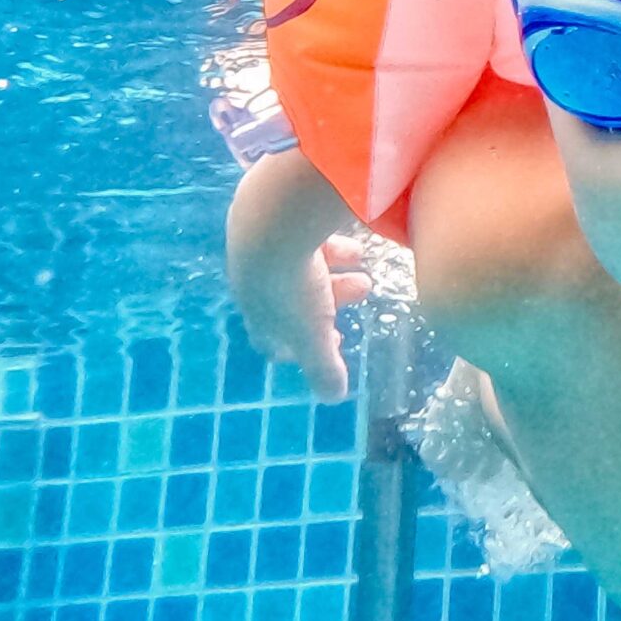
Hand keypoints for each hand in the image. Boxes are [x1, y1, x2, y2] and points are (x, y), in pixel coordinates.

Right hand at [235, 233, 366, 402]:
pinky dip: (333, 246)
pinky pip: (307, 240)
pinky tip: (355, 245)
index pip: (273, 340)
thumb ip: (323, 366)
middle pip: (294, 300)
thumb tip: (333, 397)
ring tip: (364, 269)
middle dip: (330, 301)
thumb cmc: (293, 288)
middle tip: (360, 292)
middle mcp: (256, 286)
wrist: (273, 224)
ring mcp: (264, 253)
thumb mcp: (312, 335)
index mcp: (261, 317)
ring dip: (336, 273)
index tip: (331, 340)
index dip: (300, 346)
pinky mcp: (276, 223)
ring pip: (304, 268)